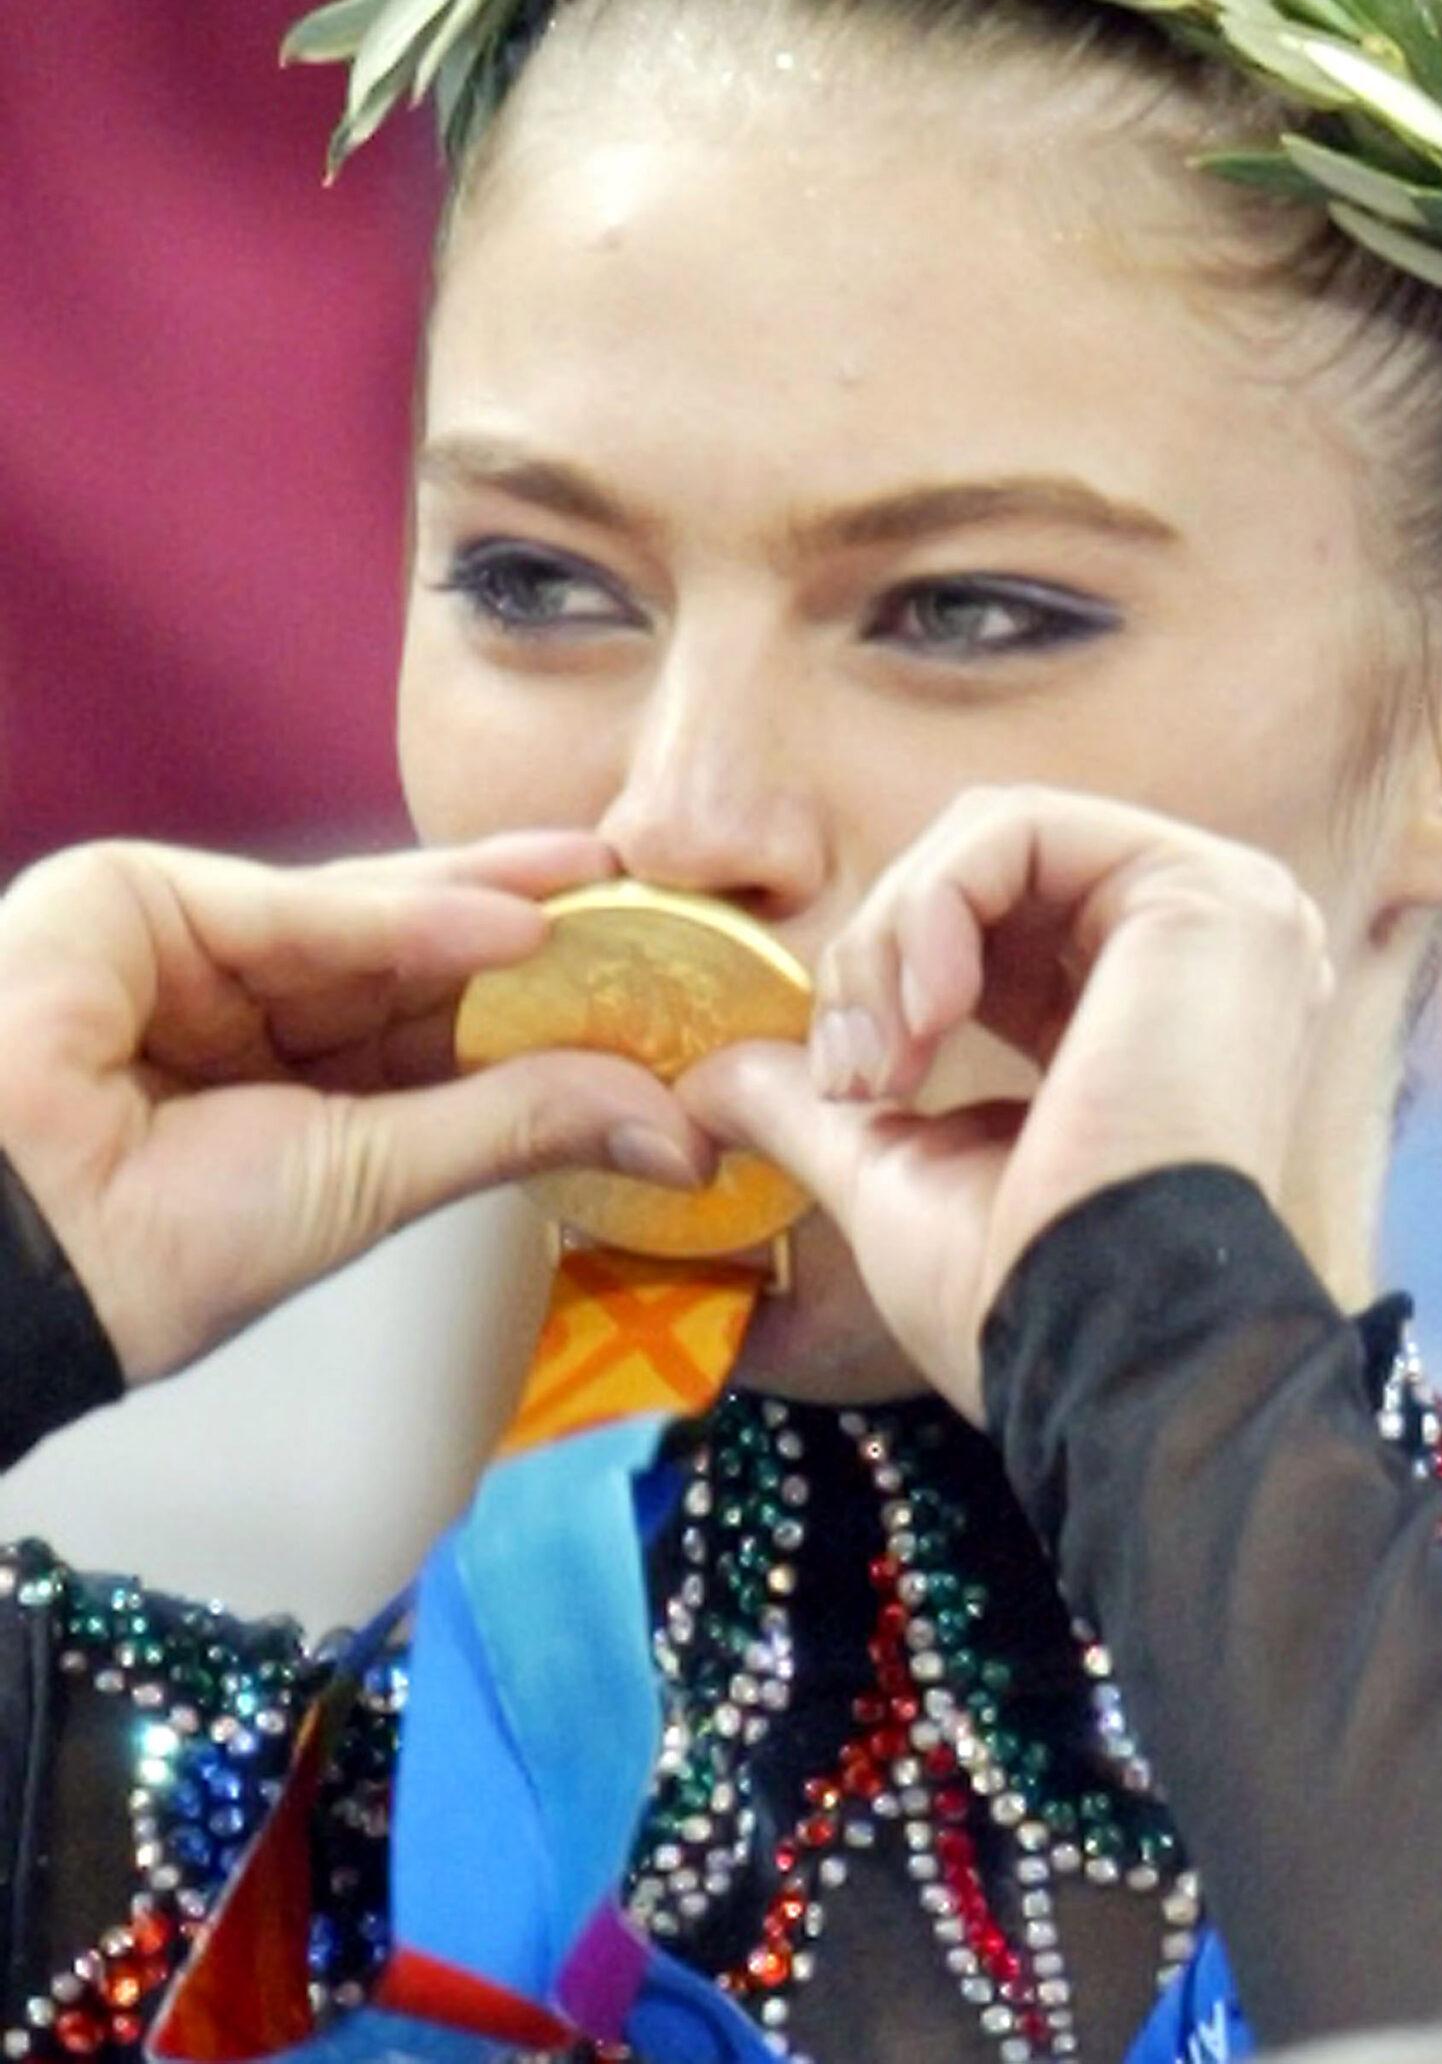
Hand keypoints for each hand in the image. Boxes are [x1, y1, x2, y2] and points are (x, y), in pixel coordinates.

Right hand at [0, 833, 713, 1384]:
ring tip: (611, 893)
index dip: (540, 1006)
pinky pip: (302, 910)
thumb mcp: (375, 1179)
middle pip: (410, 959)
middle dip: (533, 933)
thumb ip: (515, 1123)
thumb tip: (668, 1124)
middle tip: (652, 898)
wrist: (18, 1256)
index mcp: (285, 1097)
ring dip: (493, 906)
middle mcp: (239, 1018)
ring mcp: (187, 953)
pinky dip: (412, 915)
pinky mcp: (140, 902)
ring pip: (365, 919)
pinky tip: (520, 920)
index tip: (650, 982)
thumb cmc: (160, 1253)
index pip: (433, 1032)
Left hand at [676, 785, 1333, 1418]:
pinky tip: (935, 1014)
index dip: (888, 976)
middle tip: (852, 1073)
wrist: (1098, 1346)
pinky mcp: (1208, 893)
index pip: (996, 919)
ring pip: (993, 835)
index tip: (846, 1087)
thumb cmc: (1020, 1295)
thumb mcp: (895, 1172)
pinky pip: (1021, 827)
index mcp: (1150, 1009)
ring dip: (896, 936)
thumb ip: (815, 1103)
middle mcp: (1201, 952)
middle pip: (986, 865)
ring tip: (891, 1056)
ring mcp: (1222, 916)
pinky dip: (937, 906)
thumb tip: (706, 1078)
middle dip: (877, 953)